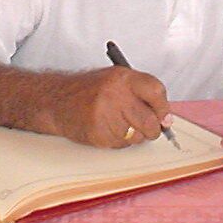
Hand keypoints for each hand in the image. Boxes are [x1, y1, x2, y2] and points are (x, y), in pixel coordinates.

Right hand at [45, 67, 171, 148]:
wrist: (57, 100)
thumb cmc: (89, 91)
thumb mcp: (115, 81)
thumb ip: (140, 94)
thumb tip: (166, 118)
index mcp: (122, 77)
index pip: (156, 91)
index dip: (163, 108)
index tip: (164, 117)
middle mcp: (114, 93)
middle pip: (150, 120)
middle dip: (152, 130)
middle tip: (148, 129)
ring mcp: (104, 114)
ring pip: (136, 136)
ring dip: (133, 136)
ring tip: (118, 124)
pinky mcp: (97, 132)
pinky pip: (121, 144)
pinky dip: (118, 141)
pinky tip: (107, 129)